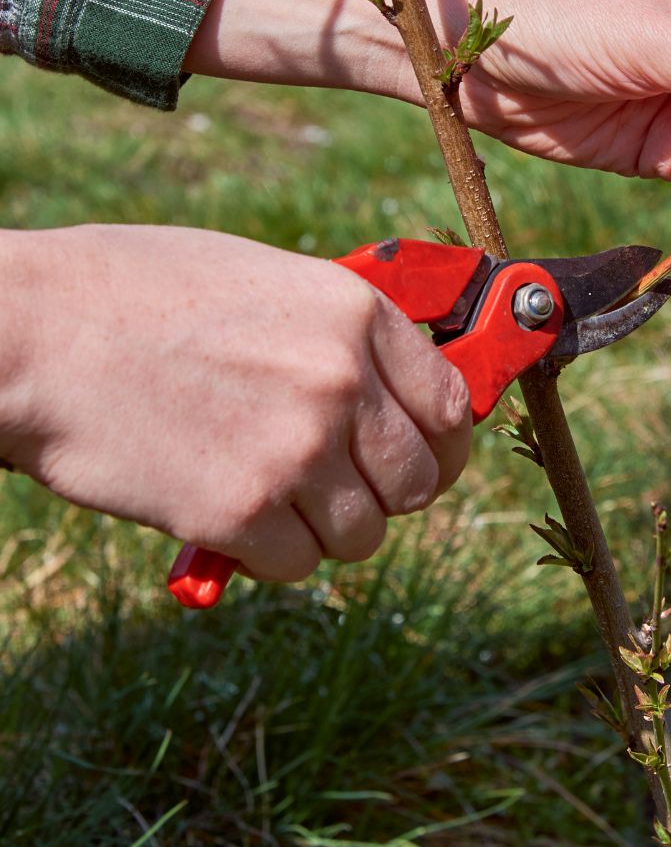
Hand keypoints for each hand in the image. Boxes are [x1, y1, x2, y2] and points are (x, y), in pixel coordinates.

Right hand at [0, 225, 471, 580]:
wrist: (33, 331)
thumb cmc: (140, 295)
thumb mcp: (268, 282)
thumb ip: (344, 336)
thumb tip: (398, 389)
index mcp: (358, 314)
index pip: (453, 407)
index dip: (445, 445)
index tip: (426, 460)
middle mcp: (343, 380)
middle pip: (420, 481)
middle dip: (388, 496)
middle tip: (345, 492)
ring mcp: (296, 448)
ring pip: (365, 534)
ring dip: (326, 529)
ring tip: (276, 496)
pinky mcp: (240, 511)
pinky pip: (299, 564)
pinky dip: (271, 554)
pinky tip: (231, 515)